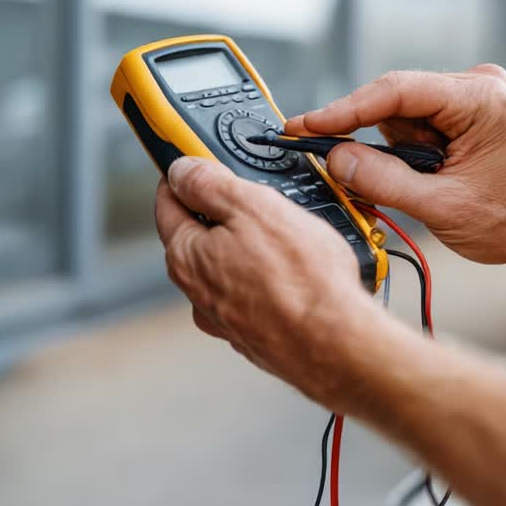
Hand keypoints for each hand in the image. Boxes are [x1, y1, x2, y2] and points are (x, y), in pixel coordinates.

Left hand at [154, 157, 380, 409]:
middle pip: (202, 236)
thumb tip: (182, 171)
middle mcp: (199, 293)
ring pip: (235, 267)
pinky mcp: (258, 335)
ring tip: (297, 238)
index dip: (184, 174)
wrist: (337, 344)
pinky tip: (304, 274)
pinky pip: (261, 294)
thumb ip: (210, 184)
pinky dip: (276, 280)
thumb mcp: (253, 207)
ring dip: (256, 249)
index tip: (198, 161)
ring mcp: (228, 318)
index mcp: (187, 257)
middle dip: (229, 212)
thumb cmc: (300, 279)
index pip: (168, 202)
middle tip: (264, 197)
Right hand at [286, 66, 505, 265]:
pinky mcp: (461, 110)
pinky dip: (403, 150)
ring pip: (399, 114)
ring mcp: (470, 95)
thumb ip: (384, 181)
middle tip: (337, 164)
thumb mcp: (440, 208)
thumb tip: (335, 157)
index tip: (306, 126)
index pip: (398, 91)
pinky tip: (424, 175)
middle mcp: (477, 86)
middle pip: (394, 100)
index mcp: (481, 99)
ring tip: (424, 183)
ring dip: (394, 149)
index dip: (346, 109)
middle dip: (371, 136)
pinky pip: (411, 122)